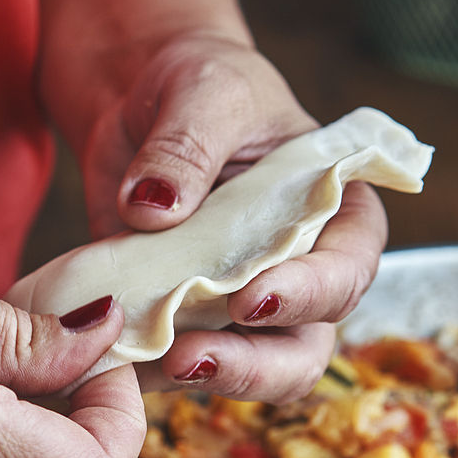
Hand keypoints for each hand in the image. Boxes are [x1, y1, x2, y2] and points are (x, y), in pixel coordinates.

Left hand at [78, 33, 388, 401]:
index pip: (348, 268)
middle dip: (256, 365)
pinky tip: (109, 362)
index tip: (251, 297)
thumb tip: (155, 207)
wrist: (135, 91)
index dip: (312, 294)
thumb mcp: (202, 89)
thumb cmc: (196, 76)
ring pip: (246, 368)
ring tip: (151, 366)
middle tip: (194, 358)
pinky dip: (146, 368)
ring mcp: (235, 299)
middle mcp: (295, 266)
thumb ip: (187, 145)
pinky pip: (171, 358)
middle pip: (305, 344)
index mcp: (333, 209)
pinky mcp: (177, 313)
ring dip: (204, 380)